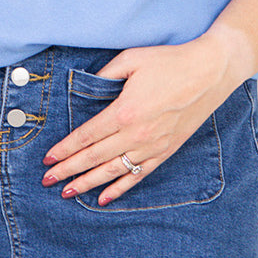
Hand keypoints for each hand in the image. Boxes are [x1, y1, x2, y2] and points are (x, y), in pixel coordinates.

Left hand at [40, 36, 235, 206]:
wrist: (209, 72)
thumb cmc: (170, 62)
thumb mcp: (131, 59)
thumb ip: (105, 75)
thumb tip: (86, 87)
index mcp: (125, 111)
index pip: (87, 136)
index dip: (65, 149)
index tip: (48, 159)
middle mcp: (136, 134)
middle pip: (94, 157)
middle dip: (68, 170)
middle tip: (47, 180)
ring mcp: (152, 146)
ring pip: (113, 171)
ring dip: (88, 183)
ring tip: (68, 192)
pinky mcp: (166, 151)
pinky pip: (138, 176)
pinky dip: (119, 188)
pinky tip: (103, 198)